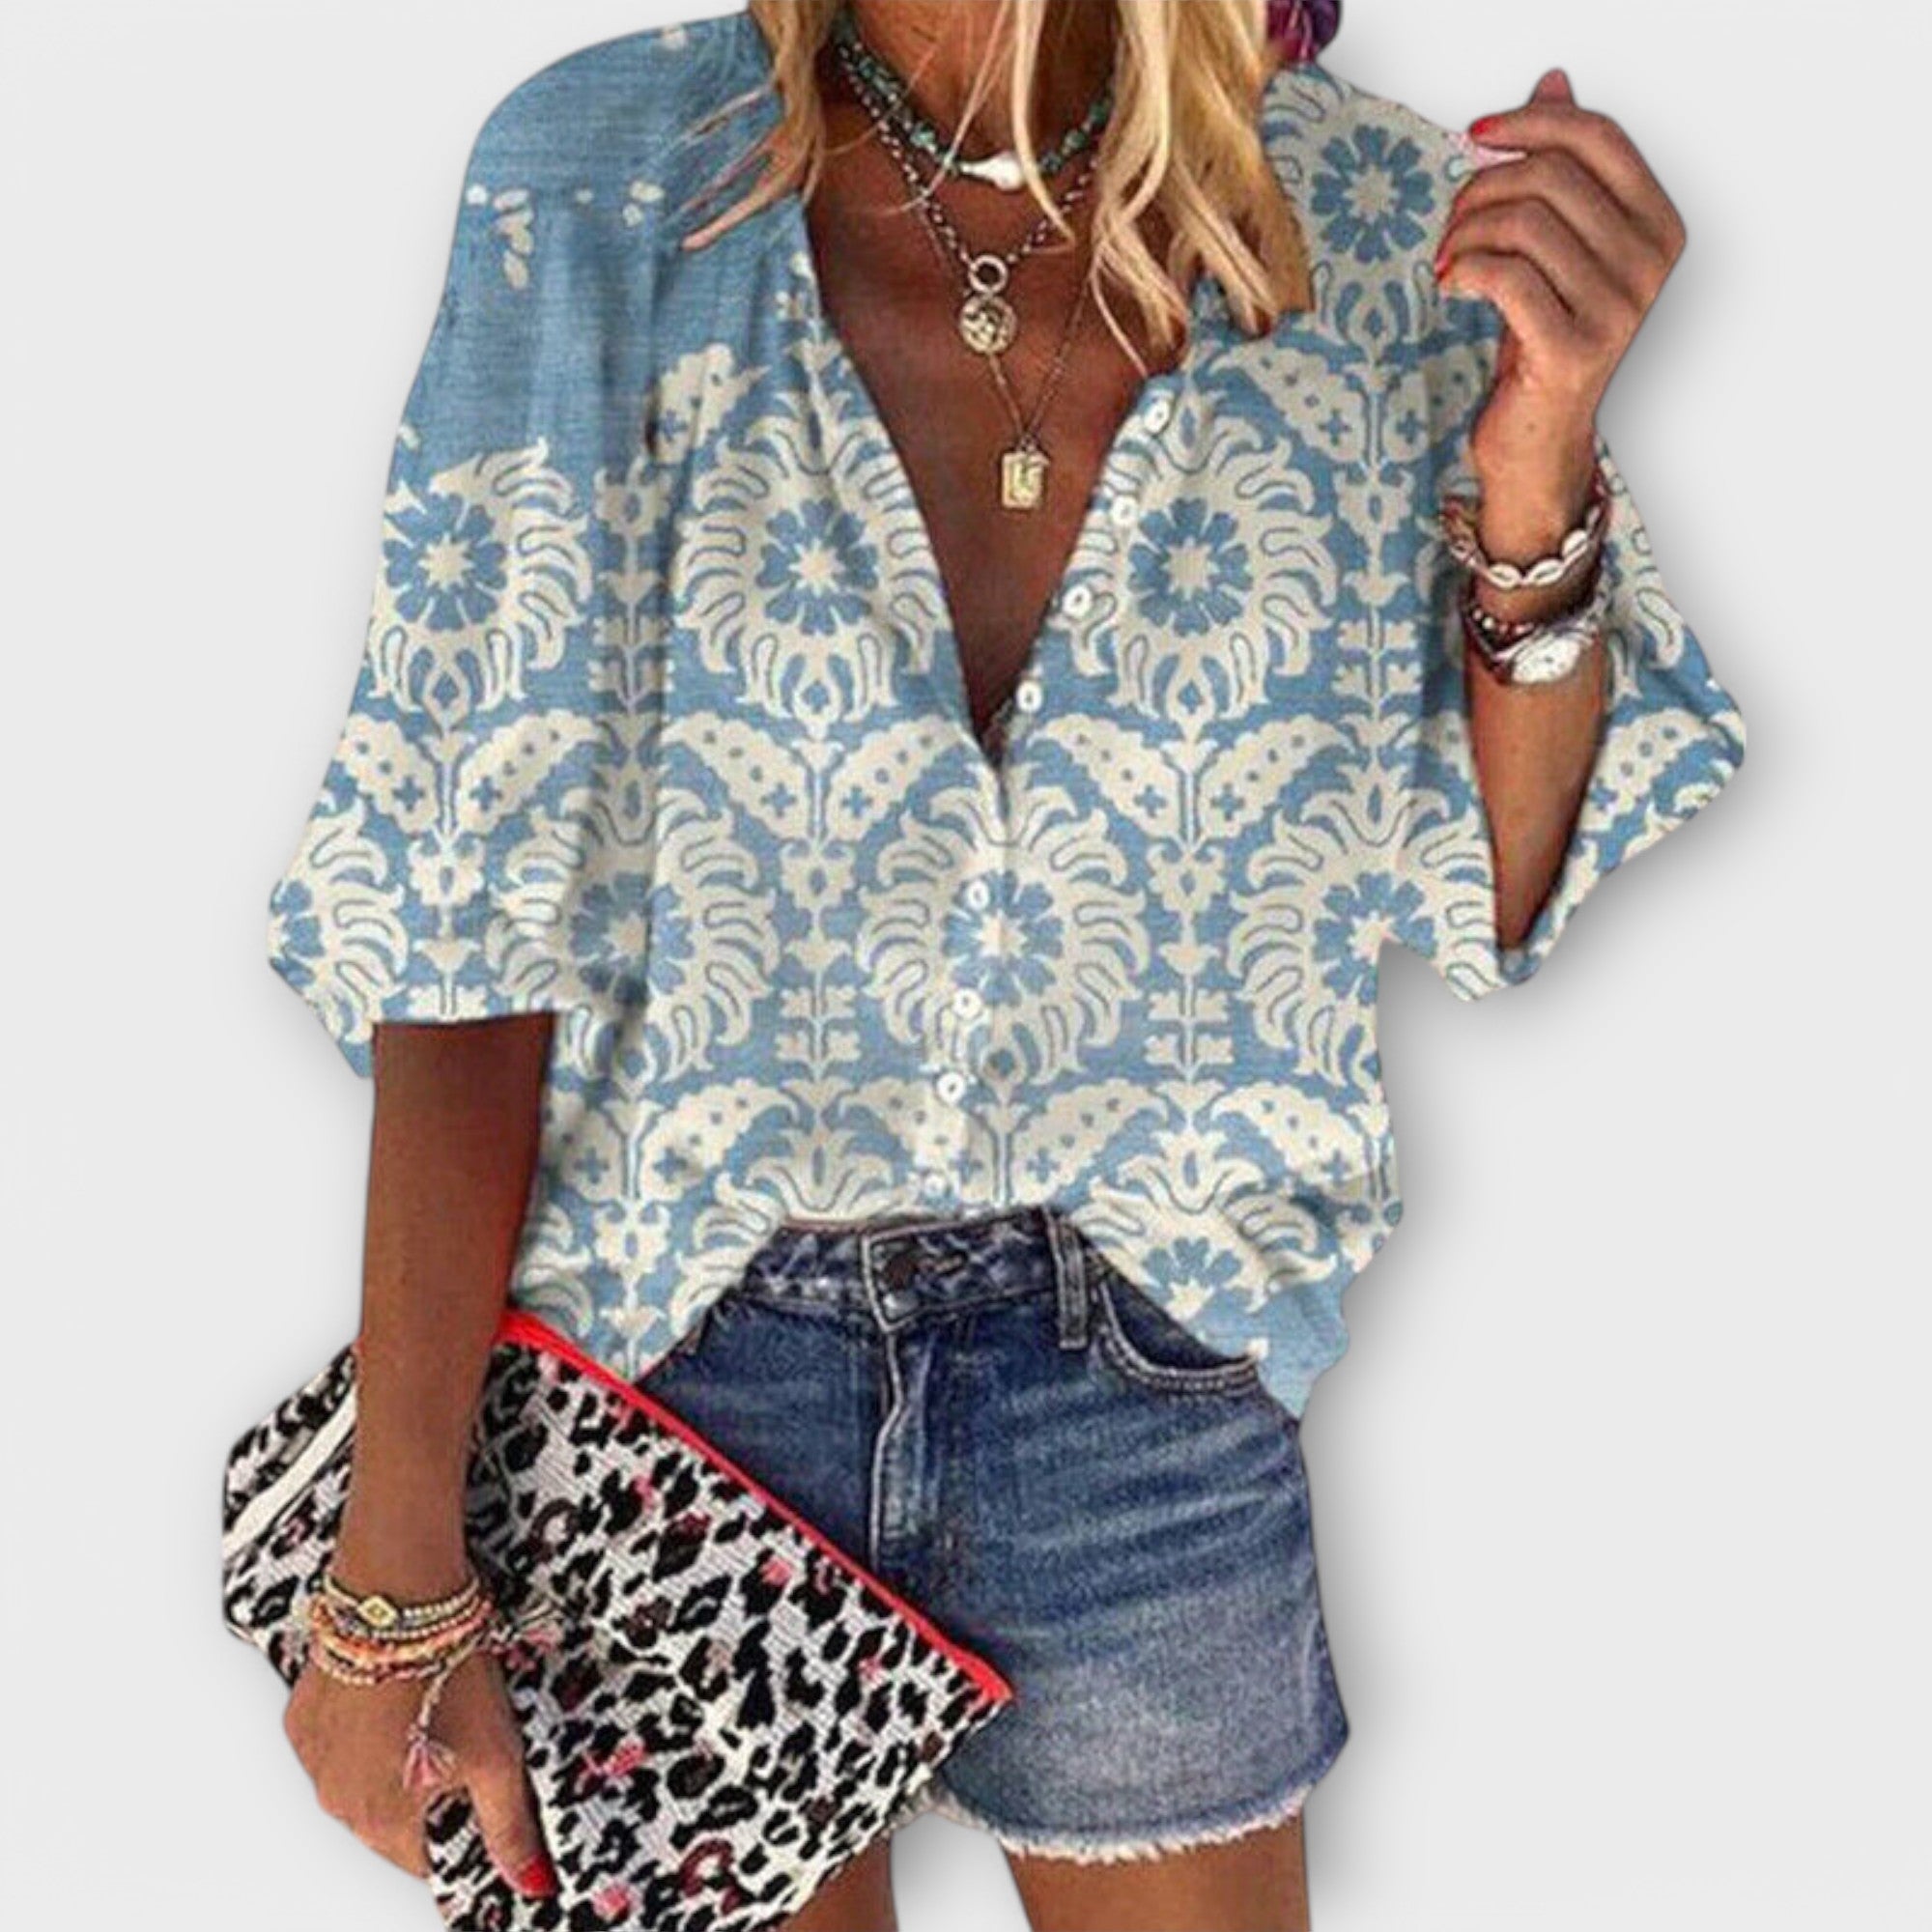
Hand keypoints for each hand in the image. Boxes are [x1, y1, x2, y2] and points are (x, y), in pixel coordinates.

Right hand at [283, 1642, 555, 1898]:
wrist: (401, 1593)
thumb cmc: (448, 1667)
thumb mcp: (497, 1755)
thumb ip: (508, 1828)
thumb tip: (529, 1883)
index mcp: (384, 1820)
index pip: (427, 1860)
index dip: (460, 1828)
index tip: (475, 1791)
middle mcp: (337, 1800)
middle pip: (392, 1822)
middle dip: (427, 1792)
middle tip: (458, 1735)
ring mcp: (313, 1759)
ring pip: (361, 1781)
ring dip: (392, 1760)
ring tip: (427, 1707)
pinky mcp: (302, 1717)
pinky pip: (336, 1743)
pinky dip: (362, 1730)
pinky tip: (393, 1693)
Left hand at [1436, 68, 1686, 536]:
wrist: (1535, 437)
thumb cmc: (1541, 336)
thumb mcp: (1554, 244)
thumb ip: (1562, 166)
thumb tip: (1554, 80)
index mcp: (1657, 225)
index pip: (1597, 137)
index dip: (1530, 121)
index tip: (1476, 135)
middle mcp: (1648, 265)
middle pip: (1550, 176)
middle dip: (1482, 189)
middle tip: (1452, 225)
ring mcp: (1617, 310)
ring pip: (1523, 223)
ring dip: (1466, 233)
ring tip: (1450, 260)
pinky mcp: (1573, 350)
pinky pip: (1505, 275)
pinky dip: (1464, 270)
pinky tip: (1451, 284)